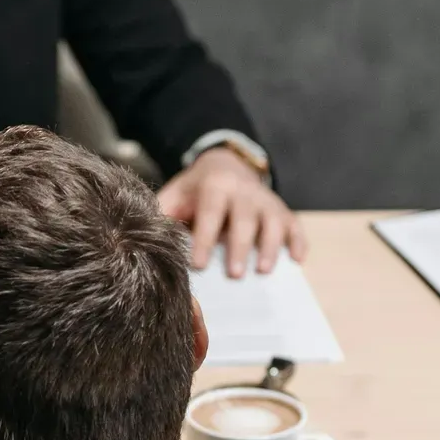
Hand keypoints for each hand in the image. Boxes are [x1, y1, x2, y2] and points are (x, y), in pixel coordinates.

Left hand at [156, 147, 306, 276]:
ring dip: (270, 246)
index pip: (210, 213)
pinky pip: (294, 224)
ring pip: (273, 221)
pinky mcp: (282, 210)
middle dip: (239, 247)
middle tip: (234, 275)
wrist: (224, 163)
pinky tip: (296, 261)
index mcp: (215, 185)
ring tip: (264, 271)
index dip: (204, 239)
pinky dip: (299, 241)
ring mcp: (266, 200)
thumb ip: (161, 215)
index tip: (197, 265)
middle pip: (244, 219)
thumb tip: (140, 241)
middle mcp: (244, 190)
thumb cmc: (194, 190)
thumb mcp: (174, 195)